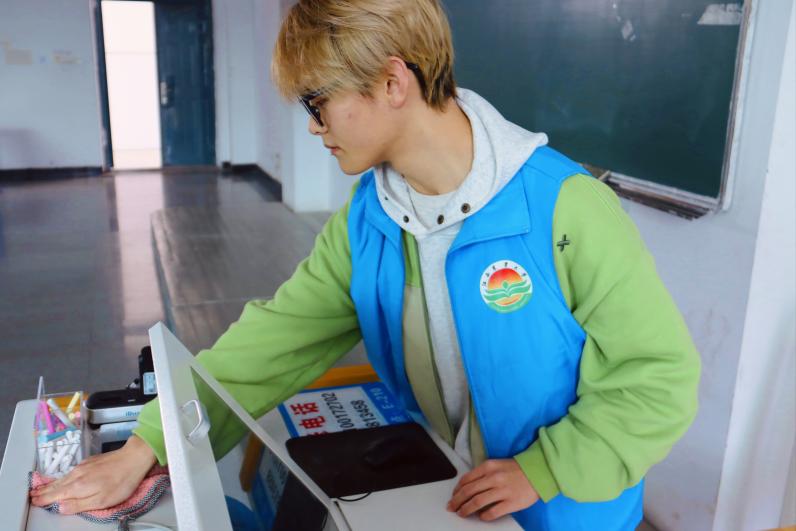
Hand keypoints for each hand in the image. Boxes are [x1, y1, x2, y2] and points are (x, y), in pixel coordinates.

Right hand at [30, 435, 156, 514]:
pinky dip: (62, 477)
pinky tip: (62, 478)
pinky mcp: (90, 461)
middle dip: (44, 491)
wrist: (134, 458)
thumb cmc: (121, 481)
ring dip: (51, 484)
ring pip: (63, 477)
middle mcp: (77, 474)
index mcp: (78, 487)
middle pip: (56, 485)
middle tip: (32, 495)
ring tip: (42, 488)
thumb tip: (61, 507)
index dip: (44, 499)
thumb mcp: (102, 500)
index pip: (55, 495)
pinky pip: (71, 471)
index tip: (34, 501)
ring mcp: (83, 466)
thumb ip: (79, 505)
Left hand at [447, 459, 539, 520]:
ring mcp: (502, 490)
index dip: (457, 490)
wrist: (538, 472)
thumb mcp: (497, 464)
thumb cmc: (517, 469)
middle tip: (451, 507)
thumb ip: (483, 474)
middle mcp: (493, 478)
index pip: (466, 480)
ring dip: (466, 509)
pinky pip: (493, 512)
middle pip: (468, 492)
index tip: (453, 496)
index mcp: (488, 467)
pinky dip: (484, 516)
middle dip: (457, 501)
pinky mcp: (511, 502)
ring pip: (477, 502)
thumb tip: (468, 487)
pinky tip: (481, 517)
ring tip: (461, 513)